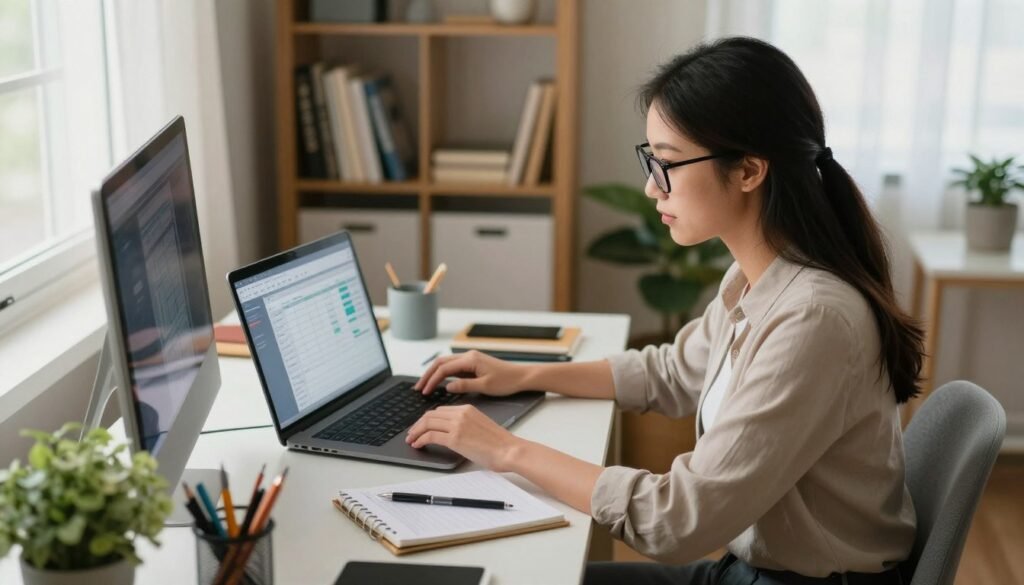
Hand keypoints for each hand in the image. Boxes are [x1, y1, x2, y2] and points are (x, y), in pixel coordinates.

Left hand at [405, 405, 522, 471]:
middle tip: (412, 433)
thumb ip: (465, 424)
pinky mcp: (455, 438)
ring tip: (411, 440)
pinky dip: (420, 440)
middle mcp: (461, 413)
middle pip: (430, 415)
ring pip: (427, 423)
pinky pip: (430, 436)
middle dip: (418, 424)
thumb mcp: (480, 426)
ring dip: (416, 432)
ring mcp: (457, 425)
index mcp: (467, 408)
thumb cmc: (500, 443)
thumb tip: (450, 432)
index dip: (427, 419)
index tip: (421, 426)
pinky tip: (418, 445)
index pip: (440, 410)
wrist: (509, 450)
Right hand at [414, 350, 527, 395]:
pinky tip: (438, 383)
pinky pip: (454, 368)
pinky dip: (443, 374)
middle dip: (428, 375)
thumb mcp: (485, 386)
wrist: (522, 376)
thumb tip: (447, 387)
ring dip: (434, 374)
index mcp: (471, 359)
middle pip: (441, 363)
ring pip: (446, 364)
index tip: (424, 391)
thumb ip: (465, 386)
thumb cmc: (507, 381)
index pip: (444, 368)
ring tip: (424, 386)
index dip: (432, 380)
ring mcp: (470, 359)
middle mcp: (469, 356)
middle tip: (418, 388)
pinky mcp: (473, 364)